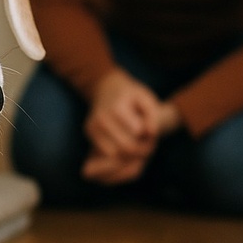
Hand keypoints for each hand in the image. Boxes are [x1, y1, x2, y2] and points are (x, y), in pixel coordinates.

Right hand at [81, 70, 182, 184]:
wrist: (106, 87)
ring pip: (115, 154)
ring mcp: (92, 126)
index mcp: (116, 108)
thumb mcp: (146, 98)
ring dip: (130, 155)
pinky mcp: (88, 132)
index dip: (149, 137)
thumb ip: (153, 115)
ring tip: (139, 145)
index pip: (137, 133)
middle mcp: (101, 118)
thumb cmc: (130, 95)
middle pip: (126, 147)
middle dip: (141, 150)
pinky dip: (119, 154)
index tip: (154, 134)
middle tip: (150, 146)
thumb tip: (151, 134)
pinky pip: (106, 153)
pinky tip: (128, 145)